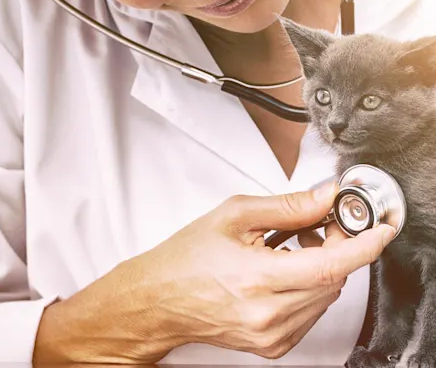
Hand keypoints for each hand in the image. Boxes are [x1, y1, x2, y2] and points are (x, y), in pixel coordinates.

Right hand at [33, 182, 396, 363]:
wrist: (160, 298)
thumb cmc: (186, 258)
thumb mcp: (235, 216)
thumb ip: (287, 206)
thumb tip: (324, 197)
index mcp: (257, 279)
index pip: (330, 265)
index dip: (363, 245)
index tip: (381, 228)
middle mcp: (268, 314)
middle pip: (332, 278)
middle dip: (336, 246)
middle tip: (321, 223)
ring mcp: (271, 335)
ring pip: (325, 295)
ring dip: (321, 267)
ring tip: (291, 246)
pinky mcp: (272, 345)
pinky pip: (310, 312)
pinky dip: (308, 286)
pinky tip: (284, 270)